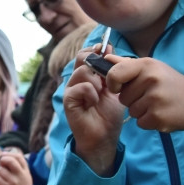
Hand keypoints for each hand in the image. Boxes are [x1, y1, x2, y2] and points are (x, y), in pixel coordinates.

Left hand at [0, 150, 32, 184]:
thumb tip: (5, 156)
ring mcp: (13, 182)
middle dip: (2, 160)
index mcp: (25, 171)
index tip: (3, 155)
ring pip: (0, 170)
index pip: (18, 157)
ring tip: (1, 176)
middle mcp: (20, 175)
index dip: (9, 154)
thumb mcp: (25, 176)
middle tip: (1, 164)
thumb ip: (18, 167)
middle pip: (10, 160)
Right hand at [63, 48, 126, 174]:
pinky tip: (95, 102)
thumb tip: (109, 48)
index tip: (108, 53)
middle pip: (81, 57)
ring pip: (82, 71)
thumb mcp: (115, 88)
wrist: (105, 136)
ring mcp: (71, 89)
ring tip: (102, 92)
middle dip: (97, 63)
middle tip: (107, 76)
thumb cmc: (109, 114)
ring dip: (96, 81)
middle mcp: (77, 80)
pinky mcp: (68, 101)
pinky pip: (79, 87)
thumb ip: (112, 70)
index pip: (86, 53)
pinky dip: (91, 93)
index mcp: (87, 75)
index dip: (96, 50)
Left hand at [103, 55, 183, 141]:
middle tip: (152, 95)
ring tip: (159, 104)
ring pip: (131, 111)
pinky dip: (149, 121)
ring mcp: (155, 99)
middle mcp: (150, 80)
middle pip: (123, 97)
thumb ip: (126, 65)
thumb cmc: (171, 83)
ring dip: (142, 111)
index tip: (118, 87)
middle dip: (133, 99)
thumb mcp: (152, 68)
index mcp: (146, 65)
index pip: (114, 74)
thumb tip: (105, 58)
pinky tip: (162, 113)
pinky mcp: (158, 117)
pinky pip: (140, 122)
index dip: (112, 83)